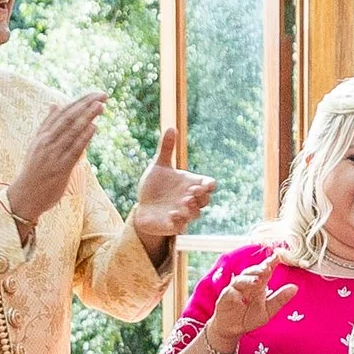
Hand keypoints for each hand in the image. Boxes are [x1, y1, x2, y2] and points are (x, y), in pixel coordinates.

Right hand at [3, 91, 106, 236]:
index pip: (63, 113)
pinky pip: (73, 150)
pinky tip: (94, 127)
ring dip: (87, 117)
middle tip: (103, 95)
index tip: (94, 94)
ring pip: (71, 131)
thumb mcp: (36, 144)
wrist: (25, 196)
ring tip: (101, 105)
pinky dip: (84, 137)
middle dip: (86, 105)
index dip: (80, 102)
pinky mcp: (60, 168)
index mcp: (42, 135)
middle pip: (68, 118)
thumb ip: (46, 125)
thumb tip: (54, 104)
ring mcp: (52, 154)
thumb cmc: (34, 170)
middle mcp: (46, 142)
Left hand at [132, 121, 218, 258]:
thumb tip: (171, 127)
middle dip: (202, 196)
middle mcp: (190, 200)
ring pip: (195, 214)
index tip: (208, 184)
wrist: (143, 206)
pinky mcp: (173, 225)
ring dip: (192, 208)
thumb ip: (167, 149)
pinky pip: (181, 226)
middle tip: (193, 190)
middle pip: (205, 200)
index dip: (210, 185)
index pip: (208, 185)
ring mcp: (184, 214)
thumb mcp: (159, 166)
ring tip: (184, 201)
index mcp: (191, 185)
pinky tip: (172, 214)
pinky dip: (179, 221)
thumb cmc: (155, 186)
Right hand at [168, 259, 294, 353]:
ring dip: (248, 280)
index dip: (271, 262)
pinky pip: (229, 293)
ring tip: (257, 282)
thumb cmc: (250, 317)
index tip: (278, 256)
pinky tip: (241, 299)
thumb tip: (295, 288)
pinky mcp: (225, 298)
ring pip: (240, 280)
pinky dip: (235, 295)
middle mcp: (247, 284)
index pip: (265, 271)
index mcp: (259, 285)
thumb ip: (280, 299)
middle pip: (252, 272)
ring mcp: (235, 290)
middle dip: (259, 269)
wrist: (233, 329)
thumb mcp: (269, 310)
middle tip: (267, 268)